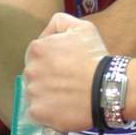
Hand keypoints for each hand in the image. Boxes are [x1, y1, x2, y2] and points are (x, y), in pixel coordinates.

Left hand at [24, 13, 107, 130]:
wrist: (106, 87)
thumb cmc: (95, 56)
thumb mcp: (83, 27)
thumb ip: (60, 22)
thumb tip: (48, 32)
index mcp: (37, 48)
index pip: (36, 54)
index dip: (51, 59)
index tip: (65, 65)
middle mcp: (30, 70)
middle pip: (34, 73)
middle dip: (46, 76)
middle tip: (67, 80)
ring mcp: (32, 92)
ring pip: (35, 93)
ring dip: (46, 93)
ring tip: (66, 94)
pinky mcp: (37, 112)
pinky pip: (37, 112)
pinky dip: (47, 111)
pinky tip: (63, 107)